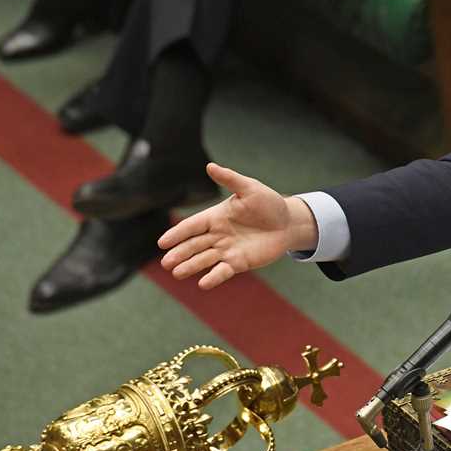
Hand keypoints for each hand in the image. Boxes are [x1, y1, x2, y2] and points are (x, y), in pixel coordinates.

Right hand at [159, 163, 319, 288]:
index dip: (177, 234)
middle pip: (194, 245)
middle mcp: (217, 235)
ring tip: (177, 273)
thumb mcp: (250, 188)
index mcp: (215, 216)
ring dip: (190, 266)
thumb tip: (209, 166)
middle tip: (166, 262)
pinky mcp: (239, 262)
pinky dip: (213, 277)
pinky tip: (202, 284)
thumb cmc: (268, 203)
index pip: (192, 226)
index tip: (162, 242)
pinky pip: (223, 271)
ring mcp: (226, 250)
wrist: (288, 223)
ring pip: (204, 259)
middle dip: (180, 253)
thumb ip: (230, 179)